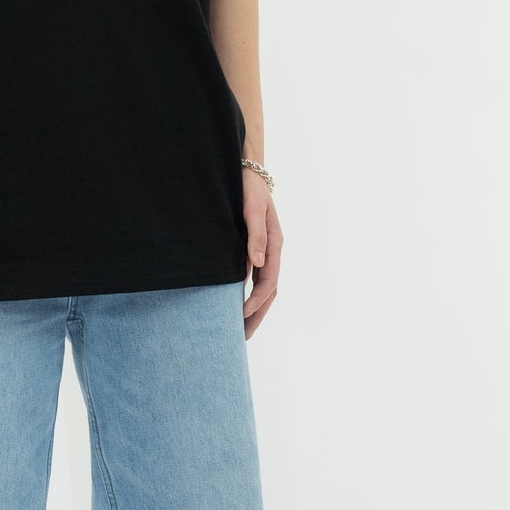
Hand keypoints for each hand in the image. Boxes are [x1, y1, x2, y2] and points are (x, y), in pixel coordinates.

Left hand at [240, 167, 280, 337]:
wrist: (247, 171)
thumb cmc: (249, 188)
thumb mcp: (252, 209)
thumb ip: (256, 236)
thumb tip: (258, 264)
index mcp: (275, 245)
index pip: (269, 281)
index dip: (256, 300)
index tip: (240, 315)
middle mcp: (271, 252)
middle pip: (268, 291)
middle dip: (256, 315)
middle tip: (241, 338)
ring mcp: (263, 252)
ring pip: (262, 288)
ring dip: (252, 309)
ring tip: (239, 330)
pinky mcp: (253, 250)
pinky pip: (253, 278)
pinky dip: (246, 294)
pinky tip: (234, 305)